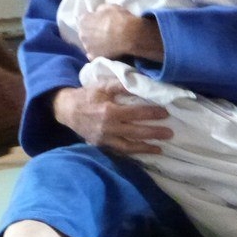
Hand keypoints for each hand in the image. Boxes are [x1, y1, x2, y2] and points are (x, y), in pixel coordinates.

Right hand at [53, 84, 171, 154]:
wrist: (66, 110)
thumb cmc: (87, 95)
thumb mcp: (103, 86)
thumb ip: (121, 85)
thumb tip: (141, 82)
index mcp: (110, 111)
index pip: (136, 113)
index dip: (152, 114)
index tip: (165, 113)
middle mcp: (108, 127)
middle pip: (136, 131)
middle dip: (154, 133)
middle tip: (170, 133)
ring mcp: (105, 139)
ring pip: (129, 146)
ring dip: (146, 148)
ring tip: (160, 148)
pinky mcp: (101, 145)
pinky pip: (119, 151)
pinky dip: (132, 153)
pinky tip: (142, 152)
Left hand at [78, 4, 163, 61]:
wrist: (129, 36)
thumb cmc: (119, 19)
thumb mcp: (109, 7)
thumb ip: (100, 10)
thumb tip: (98, 13)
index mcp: (83, 21)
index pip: (83, 19)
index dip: (92, 20)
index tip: (98, 21)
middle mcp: (82, 34)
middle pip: (84, 33)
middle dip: (91, 32)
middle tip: (102, 31)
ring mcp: (87, 47)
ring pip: (88, 44)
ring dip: (94, 43)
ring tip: (105, 42)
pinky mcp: (94, 57)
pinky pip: (93, 55)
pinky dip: (97, 53)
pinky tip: (104, 50)